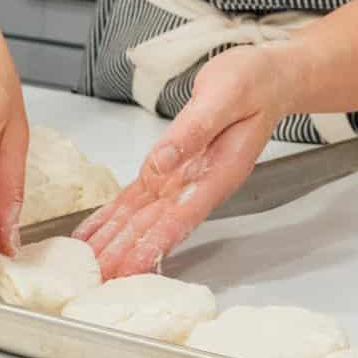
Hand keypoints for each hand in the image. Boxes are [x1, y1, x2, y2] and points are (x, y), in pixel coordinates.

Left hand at [73, 44, 288, 277]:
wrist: (265, 77)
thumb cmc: (252, 83)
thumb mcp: (224, 97)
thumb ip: (193, 131)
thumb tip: (161, 162)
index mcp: (217, 172)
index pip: (181, 218)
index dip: (153, 245)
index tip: (129, 269)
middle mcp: (200, 183)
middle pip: (156, 224)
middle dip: (126, 253)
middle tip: (97, 280)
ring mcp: (185, 177)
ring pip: (143, 215)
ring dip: (117, 239)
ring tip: (91, 265)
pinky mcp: (172, 165)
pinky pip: (139, 194)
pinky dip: (117, 212)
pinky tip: (100, 229)